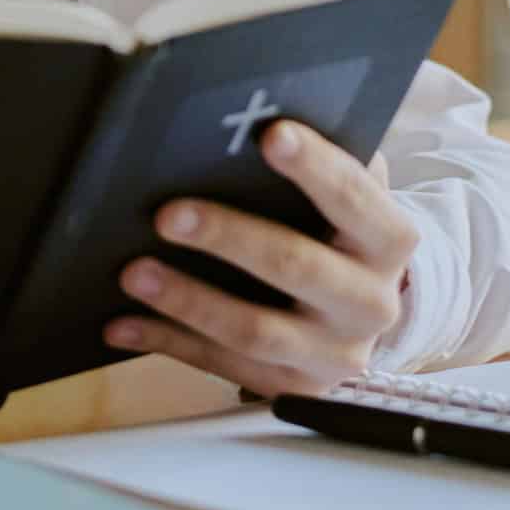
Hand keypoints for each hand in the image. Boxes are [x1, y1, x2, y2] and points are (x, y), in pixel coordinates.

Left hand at [102, 120, 417, 396]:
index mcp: (388, 240)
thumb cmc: (339, 233)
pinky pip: (221, 366)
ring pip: (254, 330)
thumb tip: (251, 122)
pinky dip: (167, 342)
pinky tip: (121, 323)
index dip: (315, 167)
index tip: (270, 134)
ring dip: (188, 299)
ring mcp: (332, 353)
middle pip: (297, 266)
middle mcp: (370, 302)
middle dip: (229, 237)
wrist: (361, 313)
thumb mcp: (348, 199)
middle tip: (167, 213)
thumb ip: (323, 162)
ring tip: (133, 272)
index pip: (355, 197)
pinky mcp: (293, 386)